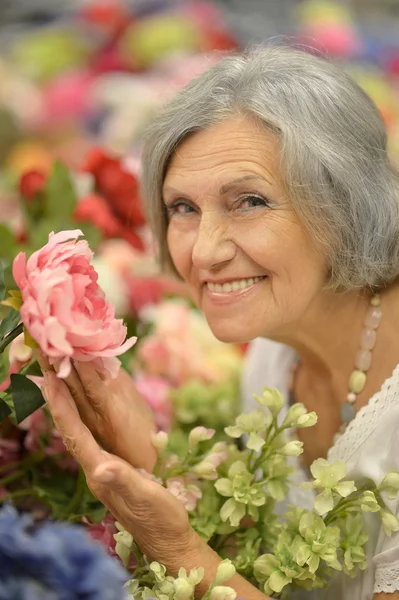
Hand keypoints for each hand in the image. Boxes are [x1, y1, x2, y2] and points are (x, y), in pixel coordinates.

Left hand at [41, 368, 195, 564]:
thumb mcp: (146, 497)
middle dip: (58, 401)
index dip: (62, 408)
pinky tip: (87, 408)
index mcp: (101, 472)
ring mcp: (103, 470)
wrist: (167, 538)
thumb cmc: (160, 517)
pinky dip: (84, 418)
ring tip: (61, 382)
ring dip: (68, 407)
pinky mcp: (113, 469)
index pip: (76, 435)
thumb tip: (102, 468)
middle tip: (48, 372)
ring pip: (79, 433)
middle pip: (71, 431)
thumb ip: (124, 482)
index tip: (51, 382)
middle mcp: (96, 469)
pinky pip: (92, 437)